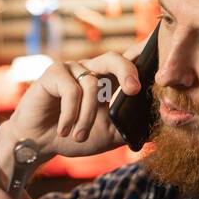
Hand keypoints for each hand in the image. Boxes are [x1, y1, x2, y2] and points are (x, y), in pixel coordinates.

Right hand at [0, 46, 145, 166]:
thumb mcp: (108, 135)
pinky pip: (71, 90)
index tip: (158, 64)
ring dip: (87, 116)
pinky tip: (64, 130)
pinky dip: (70, 114)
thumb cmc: (74, 136)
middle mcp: (92, 70)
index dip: (144, 55)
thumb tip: (156, 126)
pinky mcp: (54, 73)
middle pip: (115, 58)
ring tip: (79, 136)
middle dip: (127, 72)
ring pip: (91, 85)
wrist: (40, 143)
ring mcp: (73, 69)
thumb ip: (129, 126)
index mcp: (109, 81)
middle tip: (134, 90)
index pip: (130, 61)